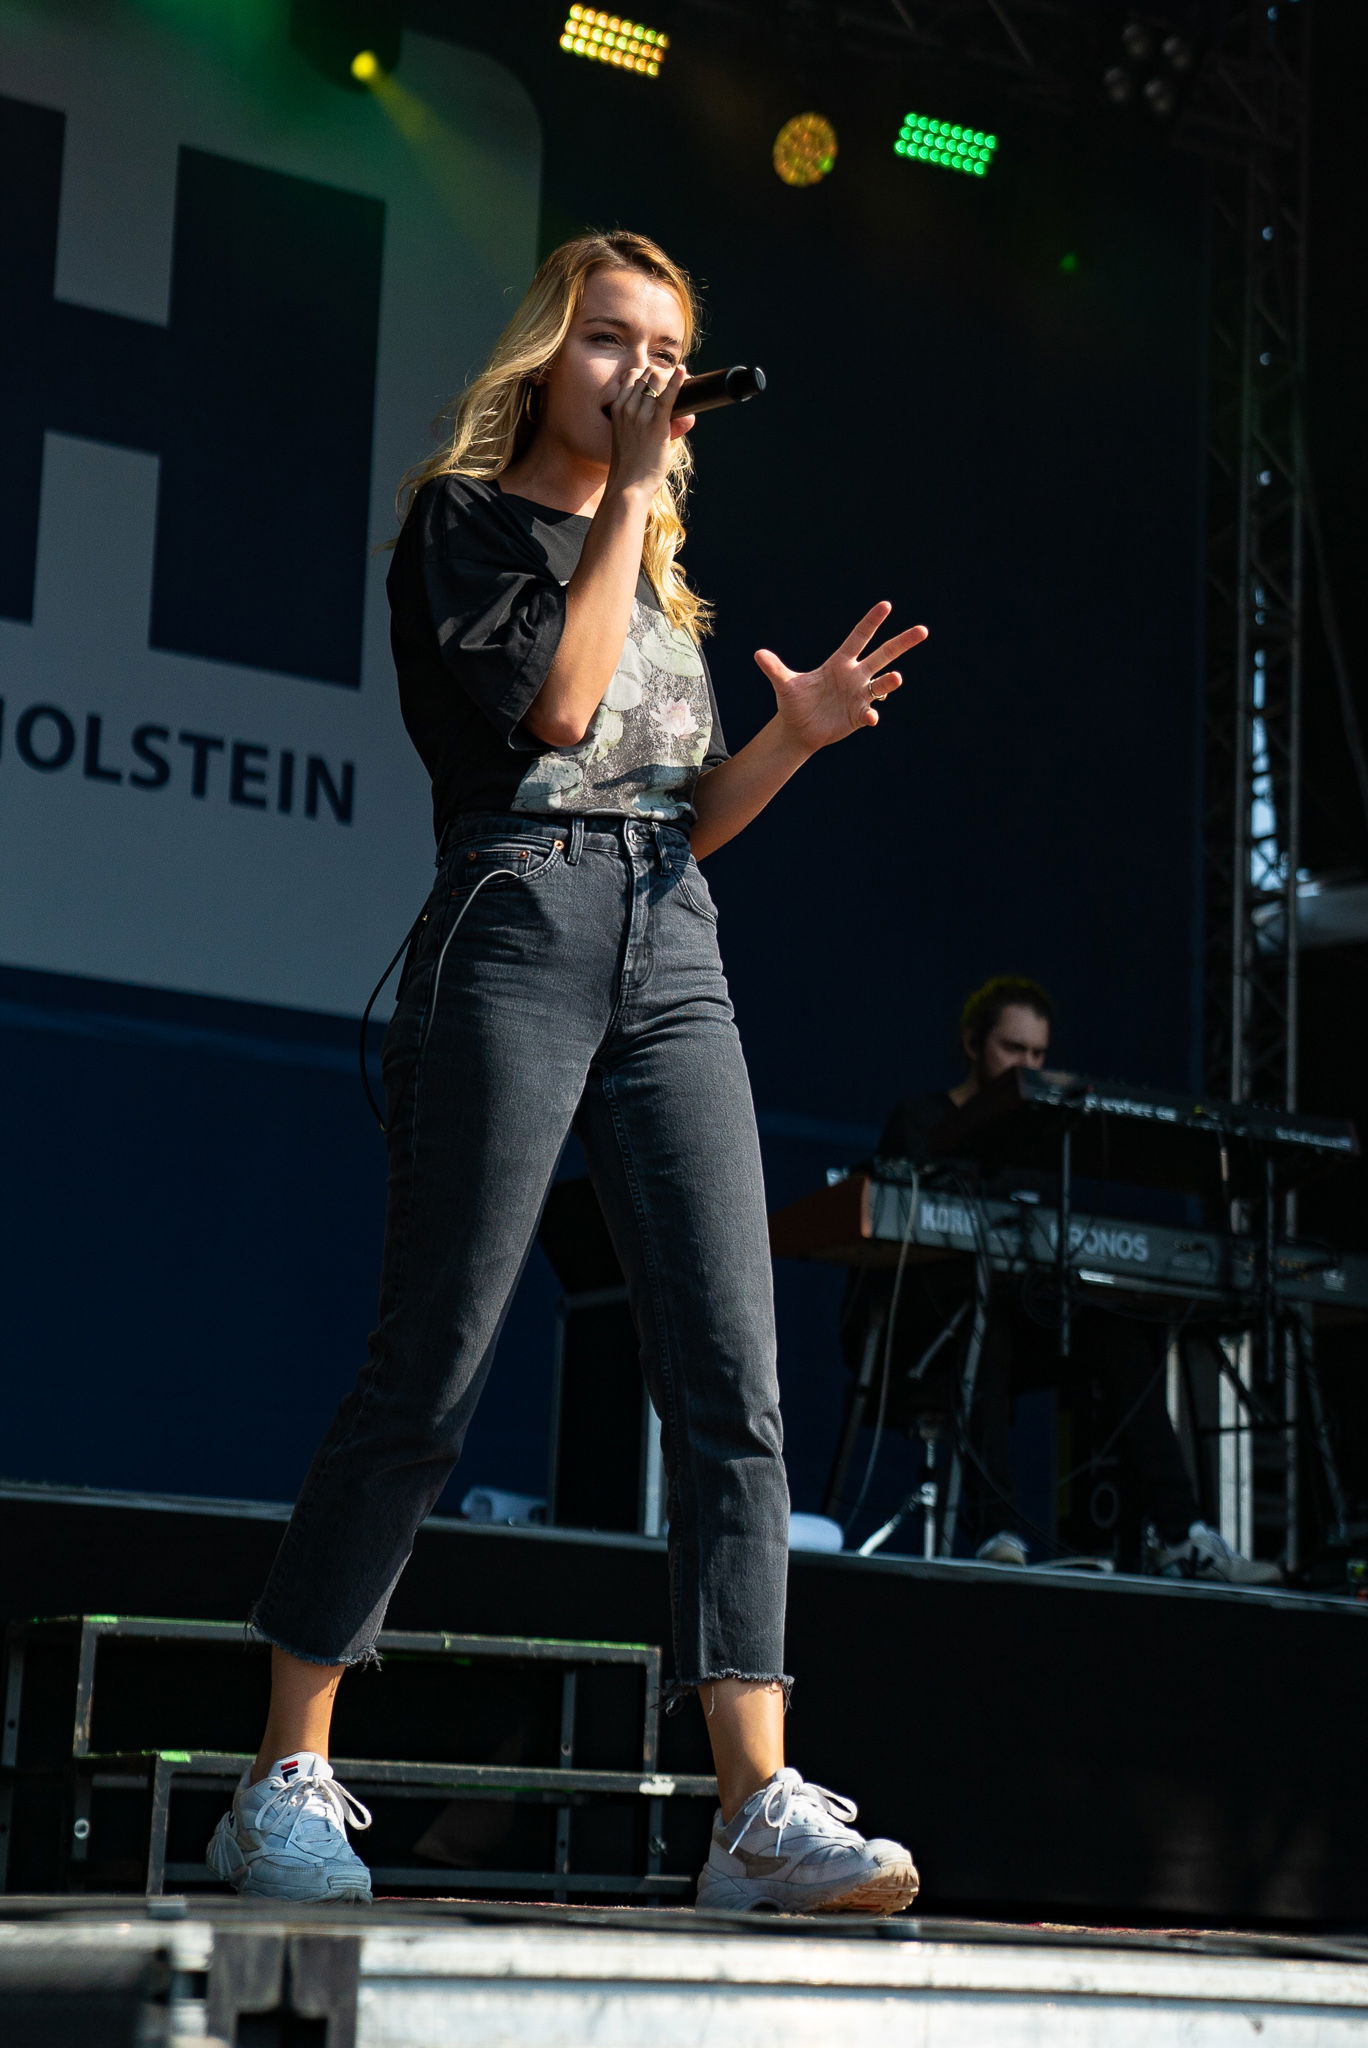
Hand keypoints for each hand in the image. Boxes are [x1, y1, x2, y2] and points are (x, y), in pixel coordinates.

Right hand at [605, 363, 693, 497]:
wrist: (627, 486)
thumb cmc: (629, 467)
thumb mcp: (625, 437)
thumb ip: (638, 422)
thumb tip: (664, 417)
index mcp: (617, 408)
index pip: (632, 376)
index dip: (648, 373)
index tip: (661, 379)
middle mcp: (627, 407)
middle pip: (647, 374)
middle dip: (663, 374)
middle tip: (677, 382)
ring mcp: (640, 414)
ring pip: (657, 379)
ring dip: (672, 378)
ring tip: (684, 382)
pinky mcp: (656, 424)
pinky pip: (667, 396)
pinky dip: (677, 381)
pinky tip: (684, 372)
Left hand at [755, 602, 928, 754]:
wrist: (799, 730)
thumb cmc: (794, 703)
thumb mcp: (784, 685)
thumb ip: (774, 669)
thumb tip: (758, 654)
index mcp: (840, 662)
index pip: (859, 637)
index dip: (871, 622)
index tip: (886, 605)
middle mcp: (855, 675)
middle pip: (883, 654)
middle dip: (902, 642)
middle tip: (923, 630)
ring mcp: (859, 695)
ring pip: (881, 684)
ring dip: (889, 680)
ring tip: (896, 678)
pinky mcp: (858, 715)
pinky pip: (870, 712)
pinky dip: (871, 714)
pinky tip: (869, 718)